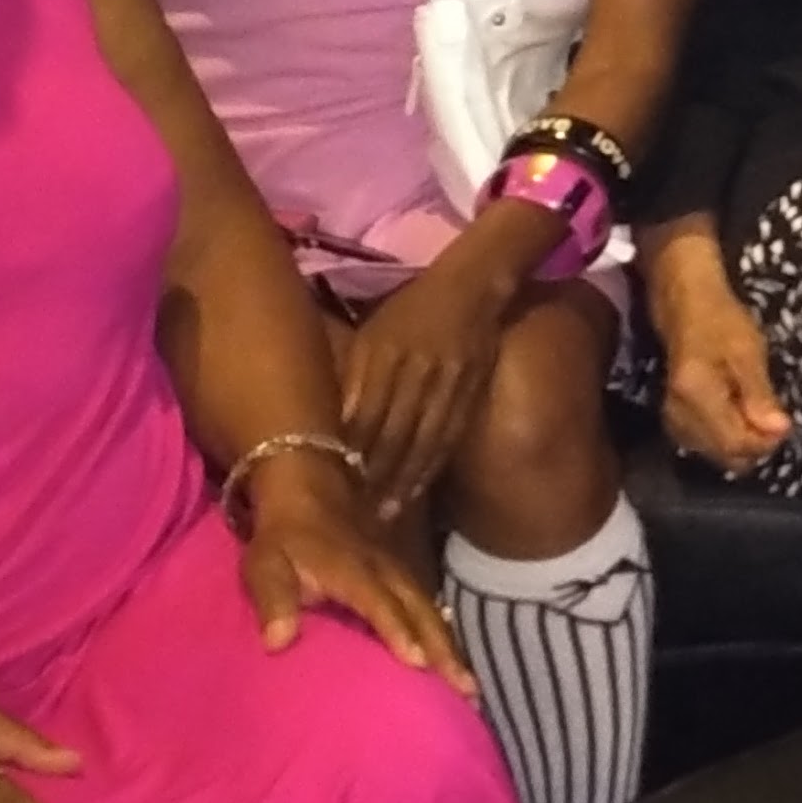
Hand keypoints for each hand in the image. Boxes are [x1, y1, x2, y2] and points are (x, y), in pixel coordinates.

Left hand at [235, 454, 477, 697]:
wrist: (309, 493)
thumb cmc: (284, 538)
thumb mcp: (265, 565)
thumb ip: (273, 600)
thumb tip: (278, 642)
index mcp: (352, 572)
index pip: (379, 603)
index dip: (397, 630)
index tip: (417, 662)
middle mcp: (385, 573)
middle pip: (420, 611)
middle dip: (443, 649)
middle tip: (466, 688)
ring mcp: (398, 573)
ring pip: (431, 611)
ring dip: (451, 647)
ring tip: (470, 686)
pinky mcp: (403, 576)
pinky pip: (428, 607)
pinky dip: (443, 634)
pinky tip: (454, 660)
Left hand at [336, 262, 509, 519]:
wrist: (474, 286)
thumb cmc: (412, 309)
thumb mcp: (374, 333)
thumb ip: (354, 376)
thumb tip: (333, 425)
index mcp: (382, 350)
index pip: (361, 409)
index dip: (345, 450)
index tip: (327, 486)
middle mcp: (413, 368)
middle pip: (389, 430)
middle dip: (370, 475)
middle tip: (351, 516)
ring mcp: (445, 381)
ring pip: (418, 439)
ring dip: (398, 479)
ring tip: (382, 515)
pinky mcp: (468, 391)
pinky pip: (445, 435)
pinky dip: (427, 467)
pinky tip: (413, 490)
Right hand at [656, 291, 791, 472]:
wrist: (684, 308)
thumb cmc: (720, 321)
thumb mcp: (748, 351)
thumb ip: (760, 395)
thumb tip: (779, 431)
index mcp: (695, 396)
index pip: (734, 443)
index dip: (765, 442)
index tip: (785, 424)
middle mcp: (678, 416)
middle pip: (726, 456)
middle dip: (755, 445)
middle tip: (773, 417)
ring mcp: (673, 421)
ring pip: (718, 455)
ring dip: (743, 442)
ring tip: (756, 411)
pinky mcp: (675, 422)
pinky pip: (707, 446)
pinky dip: (728, 438)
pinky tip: (739, 415)